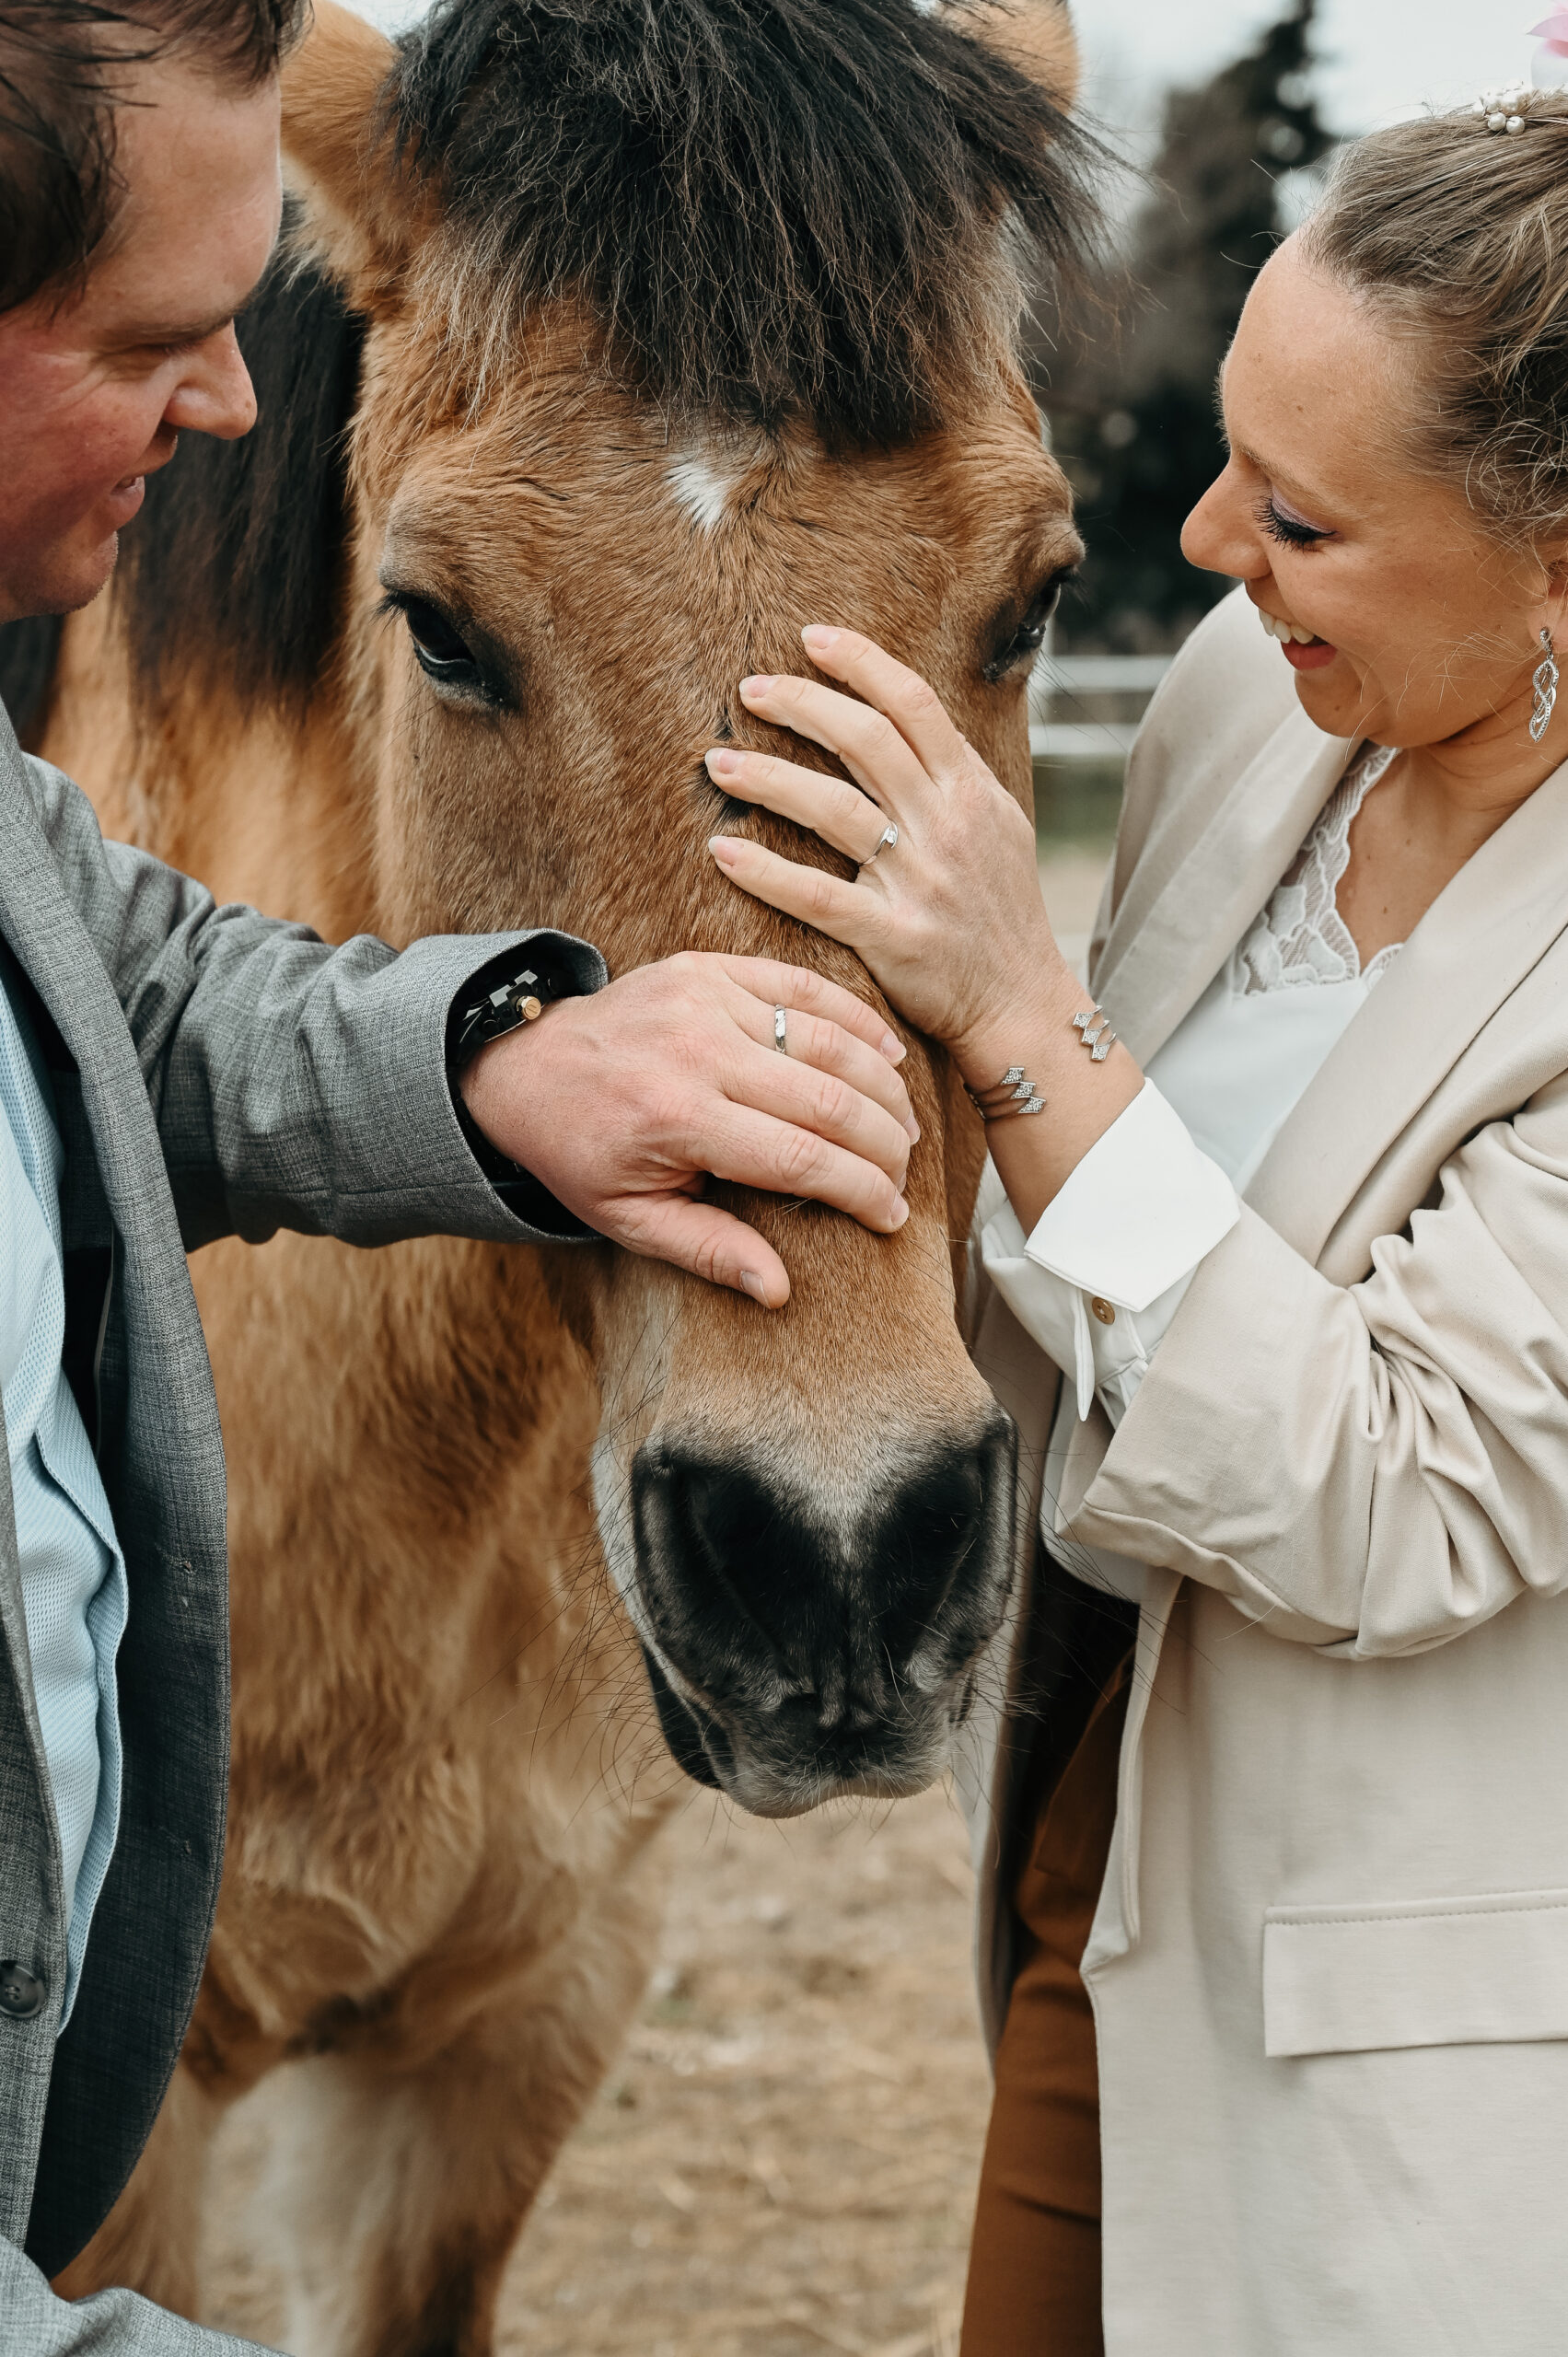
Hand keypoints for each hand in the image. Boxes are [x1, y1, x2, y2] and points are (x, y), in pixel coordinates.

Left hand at [459, 951, 915, 1307]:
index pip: (801, 1158)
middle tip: (904, 1177)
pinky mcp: (710, 968)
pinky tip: (888, 1055)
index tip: (892, 1217)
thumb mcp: (627, 1218)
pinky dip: (856, 1019)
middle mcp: (697, 1051)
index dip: (861, 1191)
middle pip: (829, 1099)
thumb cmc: (580, 1151)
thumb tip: (777, 1291)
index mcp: (677, 1118)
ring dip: (881, 1087)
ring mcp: (705, 999)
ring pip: (828, 1040)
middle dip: (884, 1145)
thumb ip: (705, 1250)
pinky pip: (803, 986)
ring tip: (904, 1128)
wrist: (522, 1065)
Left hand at [703, 625, 1071, 1085]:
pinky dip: (767, 872)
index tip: (810, 637)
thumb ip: (951, 774)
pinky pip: (819, 896)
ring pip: (833, 811)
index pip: (914, 705)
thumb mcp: (998, 827)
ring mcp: (920, 882)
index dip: (861, 663)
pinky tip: (723, 851)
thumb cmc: (999, 913)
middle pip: (865, 742)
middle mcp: (947, 827)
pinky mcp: (893, 938)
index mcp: (971, 792)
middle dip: (801, 704)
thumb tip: (901, 716)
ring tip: (719, 762)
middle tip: (749, 688)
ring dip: (769, 779)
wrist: (1022, 1003)